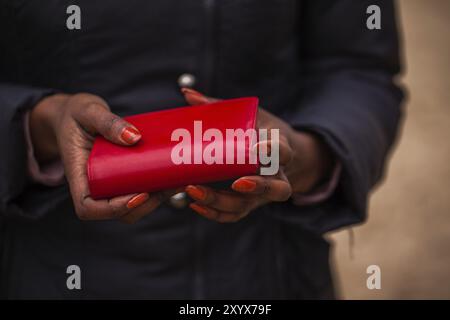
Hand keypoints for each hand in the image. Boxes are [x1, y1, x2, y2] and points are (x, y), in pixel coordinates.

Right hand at [30, 93, 174, 222]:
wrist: (75, 115)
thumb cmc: (75, 114)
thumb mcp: (88, 111)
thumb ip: (108, 122)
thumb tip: (134, 137)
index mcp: (78, 176)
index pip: (88, 208)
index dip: (113, 209)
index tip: (139, 194)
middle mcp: (94, 186)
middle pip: (118, 212)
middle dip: (145, 204)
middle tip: (169, 184)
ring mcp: (109, 185)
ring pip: (133, 205)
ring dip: (157, 198)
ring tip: (178, 180)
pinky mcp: (123, 178)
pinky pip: (140, 190)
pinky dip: (158, 188)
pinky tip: (176, 174)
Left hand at [181, 89, 333, 222]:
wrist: (274, 153)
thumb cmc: (258, 130)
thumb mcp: (248, 114)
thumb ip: (219, 106)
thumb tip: (187, 94)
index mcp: (280, 149)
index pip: (283, 152)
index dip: (272, 152)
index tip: (256, 149)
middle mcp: (276, 175)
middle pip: (275, 189)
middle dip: (257, 188)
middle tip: (236, 182)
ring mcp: (262, 193)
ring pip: (248, 205)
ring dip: (221, 202)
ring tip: (194, 191)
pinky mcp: (248, 203)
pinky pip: (235, 215)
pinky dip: (215, 213)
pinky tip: (195, 205)